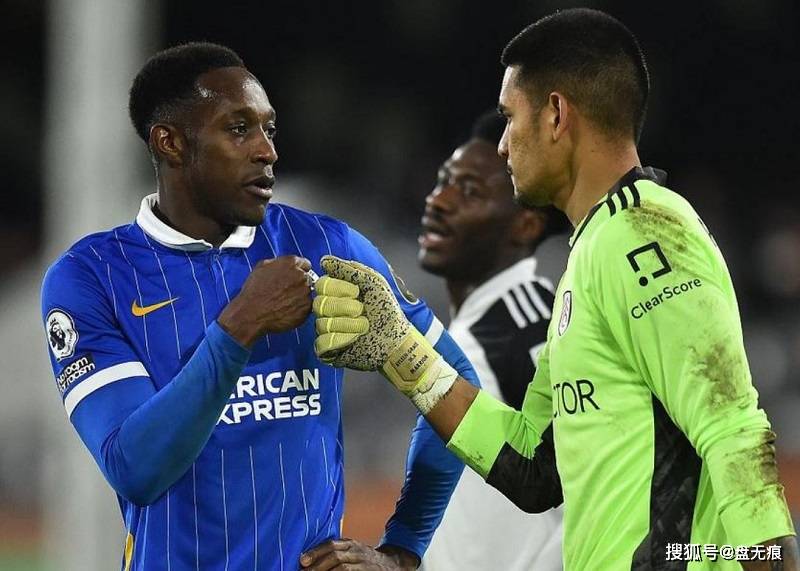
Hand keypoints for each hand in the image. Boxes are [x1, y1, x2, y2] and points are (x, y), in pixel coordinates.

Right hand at [218, 255, 312, 346]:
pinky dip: (299, 308)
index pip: (305, 263)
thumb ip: (279, 262)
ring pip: (306, 293)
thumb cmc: (254, 291)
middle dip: (298, 283)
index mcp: (291, 263)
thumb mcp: (262, 267)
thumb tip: (285, 265)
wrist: (252, 313)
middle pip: (306, 278)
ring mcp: (305, 292)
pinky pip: (306, 307)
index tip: (295, 276)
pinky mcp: (306, 308)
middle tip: (285, 292)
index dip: (299, 270)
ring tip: (283, 302)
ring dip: (299, 296)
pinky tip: (286, 310)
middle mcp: (301, 276)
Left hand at [300, 539, 418, 569]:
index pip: (332, 545)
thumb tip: (306, 559)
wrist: (391, 565)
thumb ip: (335, 550)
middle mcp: (357, 553)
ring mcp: (363, 565)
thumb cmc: (363, 558)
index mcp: (351, 544)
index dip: (316, 552)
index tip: (302, 560)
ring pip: (343, 569)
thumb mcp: (352, 549)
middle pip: (336, 557)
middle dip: (318, 566)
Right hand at [313, 255, 456, 413]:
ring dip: (348, 325)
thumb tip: (324, 260)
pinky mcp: (328, 351)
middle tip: (362, 311)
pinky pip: (321, 344)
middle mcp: (328, 311)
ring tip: (364, 327)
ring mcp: (327, 331)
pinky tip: (354, 340)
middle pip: (319, 304)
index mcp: (336, 293)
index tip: (357, 292)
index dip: (339, 288)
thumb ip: (349, 269)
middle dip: (345, 307)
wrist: (397, 338)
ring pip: (321, 324)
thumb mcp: (372, 282)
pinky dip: (340, 340)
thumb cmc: (386, 309)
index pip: (321, 285)